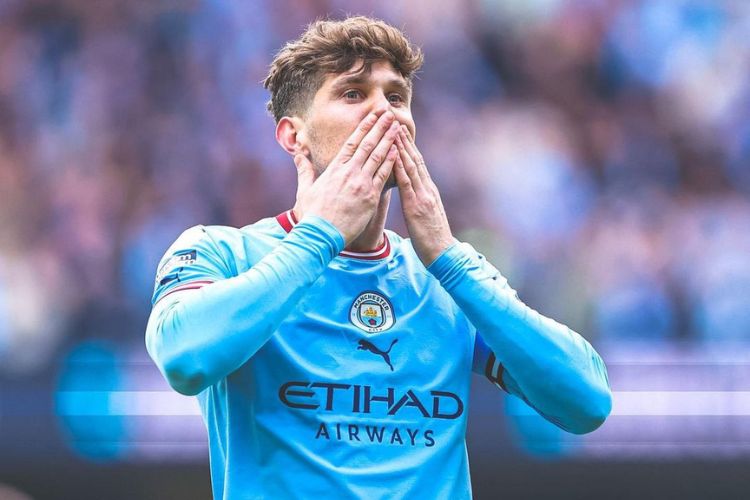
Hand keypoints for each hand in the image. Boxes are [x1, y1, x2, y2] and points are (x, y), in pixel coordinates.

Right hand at [293, 111, 399, 244]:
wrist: (320, 234)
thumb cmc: (312, 214)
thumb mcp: (305, 189)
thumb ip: (304, 169)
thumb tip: (298, 153)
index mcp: (334, 169)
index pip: (352, 143)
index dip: (364, 127)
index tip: (373, 116)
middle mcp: (349, 173)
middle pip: (367, 145)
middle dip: (379, 127)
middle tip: (389, 114)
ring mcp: (361, 184)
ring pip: (378, 157)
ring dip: (388, 140)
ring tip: (397, 127)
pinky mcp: (370, 197)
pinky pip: (383, 176)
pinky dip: (391, 162)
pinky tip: (398, 151)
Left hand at [394, 125, 454, 265]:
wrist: (443, 254)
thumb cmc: (432, 240)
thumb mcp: (425, 216)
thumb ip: (420, 202)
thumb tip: (413, 195)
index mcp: (428, 191)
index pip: (418, 164)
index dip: (408, 146)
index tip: (399, 130)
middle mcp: (427, 189)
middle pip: (415, 159)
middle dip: (404, 139)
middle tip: (394, 120)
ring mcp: (423, 196)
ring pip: (411, 166)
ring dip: (401, 147)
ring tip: (392, 130)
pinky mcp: (417, 206)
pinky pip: (407, 183)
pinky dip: (400, 167)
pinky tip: (392, 156)